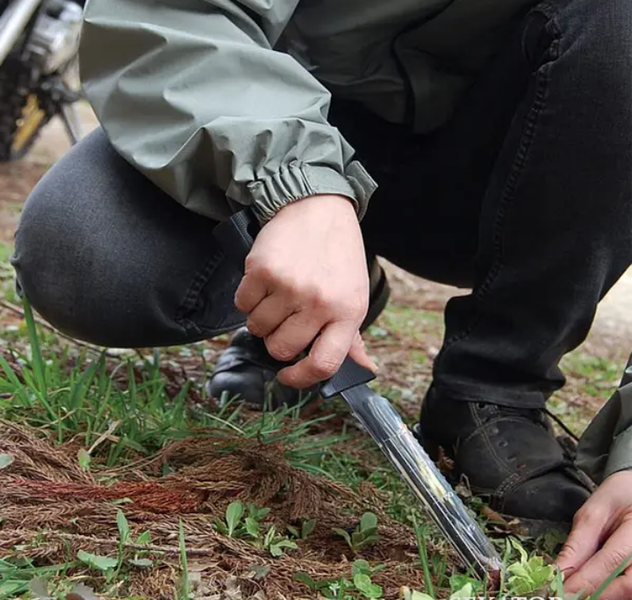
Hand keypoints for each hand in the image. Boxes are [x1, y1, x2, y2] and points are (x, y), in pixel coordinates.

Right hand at [234, 194, 376, 388]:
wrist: (318, 207)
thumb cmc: (337, 255)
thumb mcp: (355, 294)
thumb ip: (354, 337)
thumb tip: (365, 370)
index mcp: (348, 312)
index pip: (324, 363)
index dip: (301, 378)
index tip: (288, 375)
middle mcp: (320, 302)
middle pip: (281, 348)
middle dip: (276, 340)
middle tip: (283, 320)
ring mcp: (290, 286)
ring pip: (258, 328)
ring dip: (261, 318)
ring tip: (275, 296)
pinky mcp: (263, 270)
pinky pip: (242, 304)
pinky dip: (248, 298)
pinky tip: (263, 283)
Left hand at [556, 471, 631, 598]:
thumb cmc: (617, 498)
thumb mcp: (594, 512)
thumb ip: (578, 543)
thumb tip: (558, 571)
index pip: (611, 562)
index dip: (584, 581)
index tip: (559, 590)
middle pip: (627, 586)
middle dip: (595, 594)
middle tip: (566, 595)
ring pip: (630, 592)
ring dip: (604, 596)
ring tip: (576, 593)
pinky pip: (630, 590)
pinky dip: (612, 593)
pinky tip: (592, 591)